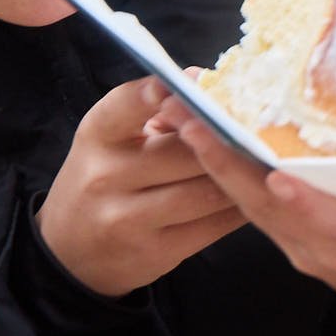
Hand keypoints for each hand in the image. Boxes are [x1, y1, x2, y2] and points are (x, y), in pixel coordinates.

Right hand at [36, 78, 244, 296]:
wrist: (71, 251)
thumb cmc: (103, 178)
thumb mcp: (112, 139)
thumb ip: (154, 113)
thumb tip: (207, 82)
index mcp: (96, 135)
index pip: (127, 105)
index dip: (161, 93)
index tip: (193, 82)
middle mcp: (106, 176)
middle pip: (186, 151)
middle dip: (225, 140)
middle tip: (260, 129)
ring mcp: (127, 219)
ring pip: (207, 191)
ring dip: (240, 177)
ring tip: (263, 162)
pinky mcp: (154, 253)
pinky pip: (214, 226)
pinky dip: (239, 208)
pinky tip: (250, 195)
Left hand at [168, 107, 335, 335]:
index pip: (326, 221)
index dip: (300, 199)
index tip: (273, 174)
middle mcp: (322, 246)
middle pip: (266, 207)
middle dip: (226, 163)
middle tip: (191, 120)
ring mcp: (301, 243)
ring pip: (248, 204)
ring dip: (212, 162)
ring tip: (181, 116)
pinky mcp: (292, 235)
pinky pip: (250, 203)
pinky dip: (223, 170)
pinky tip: (202, 137)